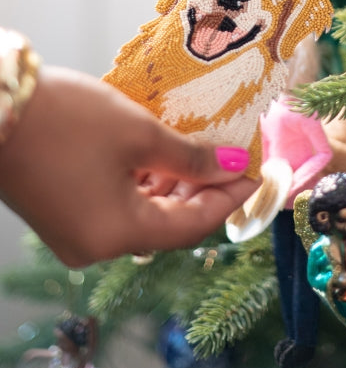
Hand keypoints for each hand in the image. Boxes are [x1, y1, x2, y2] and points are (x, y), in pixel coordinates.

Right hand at [0, 66, 256, 266]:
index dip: (229, 198)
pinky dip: (146, 187)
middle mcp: (96, 247)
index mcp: (118, 235)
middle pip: (169, 225)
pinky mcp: (64, 216)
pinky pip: (118, 208)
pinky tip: (165, 159)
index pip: (192, 226)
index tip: (259, 173)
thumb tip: (234, 167)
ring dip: (176, 187)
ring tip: (207, 154)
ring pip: (144, 216)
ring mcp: (76, 234)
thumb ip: (190, 157)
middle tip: (236, 159)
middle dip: (205, 191)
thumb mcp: (139, 134)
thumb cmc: (68, 120)